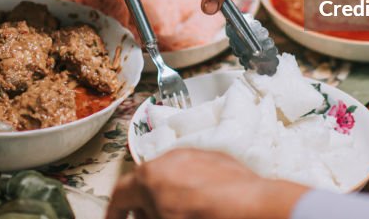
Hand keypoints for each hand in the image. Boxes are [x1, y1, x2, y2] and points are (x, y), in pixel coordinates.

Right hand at [106, 150, 306, 218]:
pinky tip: (201, 206)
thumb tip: (146, 214)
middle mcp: (168, 159)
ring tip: (177, 214)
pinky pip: (194, 172)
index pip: (119, 195)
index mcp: (148, 178)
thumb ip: (146, 218)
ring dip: (167, 195)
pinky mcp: (217, 158)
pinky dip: (189, 188)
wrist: (253, 209)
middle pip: (144, 183)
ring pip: (170, 175)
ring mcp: (194, 155)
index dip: (115, 213)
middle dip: (143, 206)